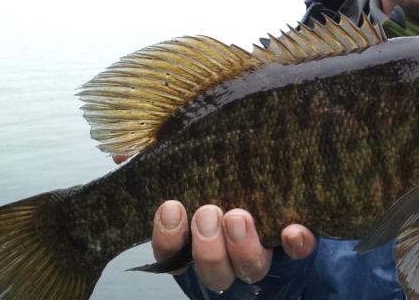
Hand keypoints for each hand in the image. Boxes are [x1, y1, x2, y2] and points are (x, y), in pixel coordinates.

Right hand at [112, 157, 316, 290]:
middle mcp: (226, 256)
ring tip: (239, 217)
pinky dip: (296, 244)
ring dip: (243, 246)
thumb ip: (158, 160)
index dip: (167, 236)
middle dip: (207, 244)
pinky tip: (293, 230)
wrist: (277, 193)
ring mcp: (261, 254)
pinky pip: (298, 254)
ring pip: (249, 268)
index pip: (170, 252)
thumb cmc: (222, 180)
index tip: (170, 207)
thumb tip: (120, 150)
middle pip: (211, 268)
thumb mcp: (188, 168)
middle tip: (208, 213)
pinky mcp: (295, 247)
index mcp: (193, 242)